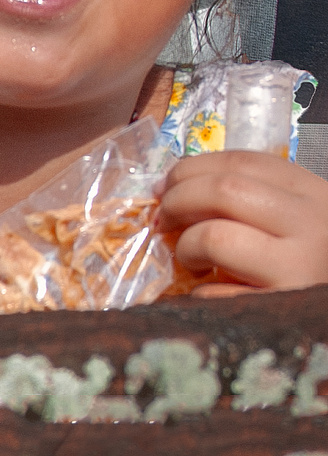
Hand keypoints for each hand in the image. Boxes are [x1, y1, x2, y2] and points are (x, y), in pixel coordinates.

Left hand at [157, 150, 327, 296]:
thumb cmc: (312, 260)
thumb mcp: (293, 217)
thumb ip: (249, 196)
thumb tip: (173, 186)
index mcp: (311, 193)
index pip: (240, 162)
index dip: (190, 169)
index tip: (165, 185)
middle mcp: (311, 226)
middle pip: (224, 190)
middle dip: (178, 200)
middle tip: (165, 220)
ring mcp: (299, 272)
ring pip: (216, 238)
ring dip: (187, 246)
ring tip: (190, 259)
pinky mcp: (281, 314)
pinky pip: (218, 295)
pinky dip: (200, 292)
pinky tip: (210, 292)